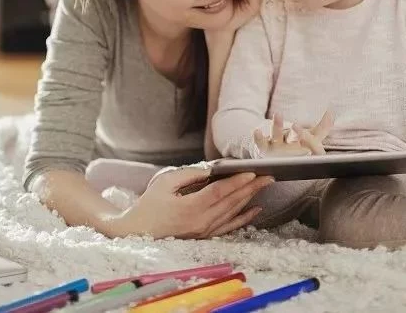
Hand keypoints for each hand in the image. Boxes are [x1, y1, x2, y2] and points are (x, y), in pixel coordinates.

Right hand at [112, 166, 273, 238]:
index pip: (220, 192)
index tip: (252, 172)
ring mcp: (204, 231)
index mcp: (190, 207)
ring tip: (265, 185)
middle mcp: (201, 221)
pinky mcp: (204, 236)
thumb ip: (188, 175)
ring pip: (232, 212)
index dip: (237, 182)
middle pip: (231, 202)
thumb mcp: (164, 182)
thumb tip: (210, 169)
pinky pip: (228, 227)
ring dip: (250, 198)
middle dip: (251, 188)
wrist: (136, 232)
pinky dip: (243, 218)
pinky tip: (255, 210)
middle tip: (269, 175)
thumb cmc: (148, 205)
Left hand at [253, 111, 334, 156]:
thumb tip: (331, 111)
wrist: (278, 160)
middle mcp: (292, 151)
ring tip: (278, 114)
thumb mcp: (311, 139)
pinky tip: (255, 131)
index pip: (313, 149)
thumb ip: (322, 127)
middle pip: (296, 141)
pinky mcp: (265, 149)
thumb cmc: (298, 148)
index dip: (310, 141)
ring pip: (278, 138)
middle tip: (295, 125)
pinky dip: (258, 138)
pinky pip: (261, 144)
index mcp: (306, 150)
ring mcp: (278, 150)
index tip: (303, 127)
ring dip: (277, 126)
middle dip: (297, 134)